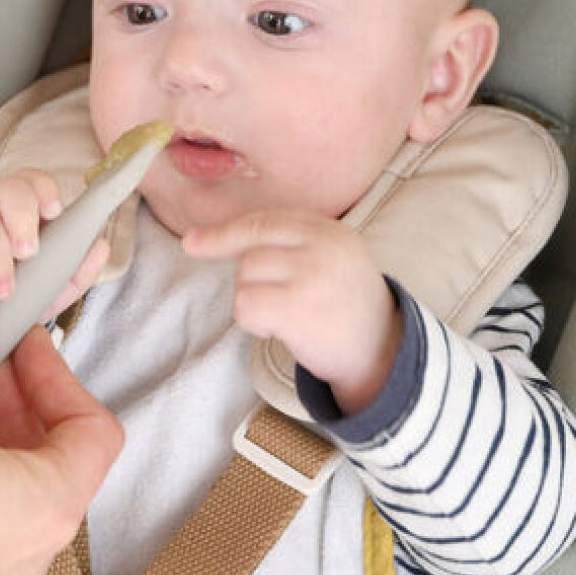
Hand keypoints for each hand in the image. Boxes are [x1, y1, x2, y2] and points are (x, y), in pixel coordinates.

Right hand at [0, 169, 107, 330]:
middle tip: (28, 253)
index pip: (35, 183)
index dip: (45, 190)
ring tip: (2, 291)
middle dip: (23, 217)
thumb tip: (100, 247)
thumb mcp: (45, 294)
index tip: (54, 211)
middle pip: (9, 188)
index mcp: (23, 217)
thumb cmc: (6, 303)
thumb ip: (73, 272)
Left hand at [184, 211, 401, 413]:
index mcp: (330, 229)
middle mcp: (321, 246)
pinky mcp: (297, 308)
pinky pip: (245, 305)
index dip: (225, 232)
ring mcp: (310, 275)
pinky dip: (253, 322)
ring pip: (244, 277)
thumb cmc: (346, 307)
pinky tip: (278, 329)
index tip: (194, 242)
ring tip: (286, 316)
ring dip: (253, 301)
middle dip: (251, 278)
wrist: (382, 353)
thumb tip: (205, 238)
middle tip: (279, 300)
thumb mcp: (332, 258)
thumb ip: (288, 242)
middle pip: (250, 250)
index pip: (264, 222)